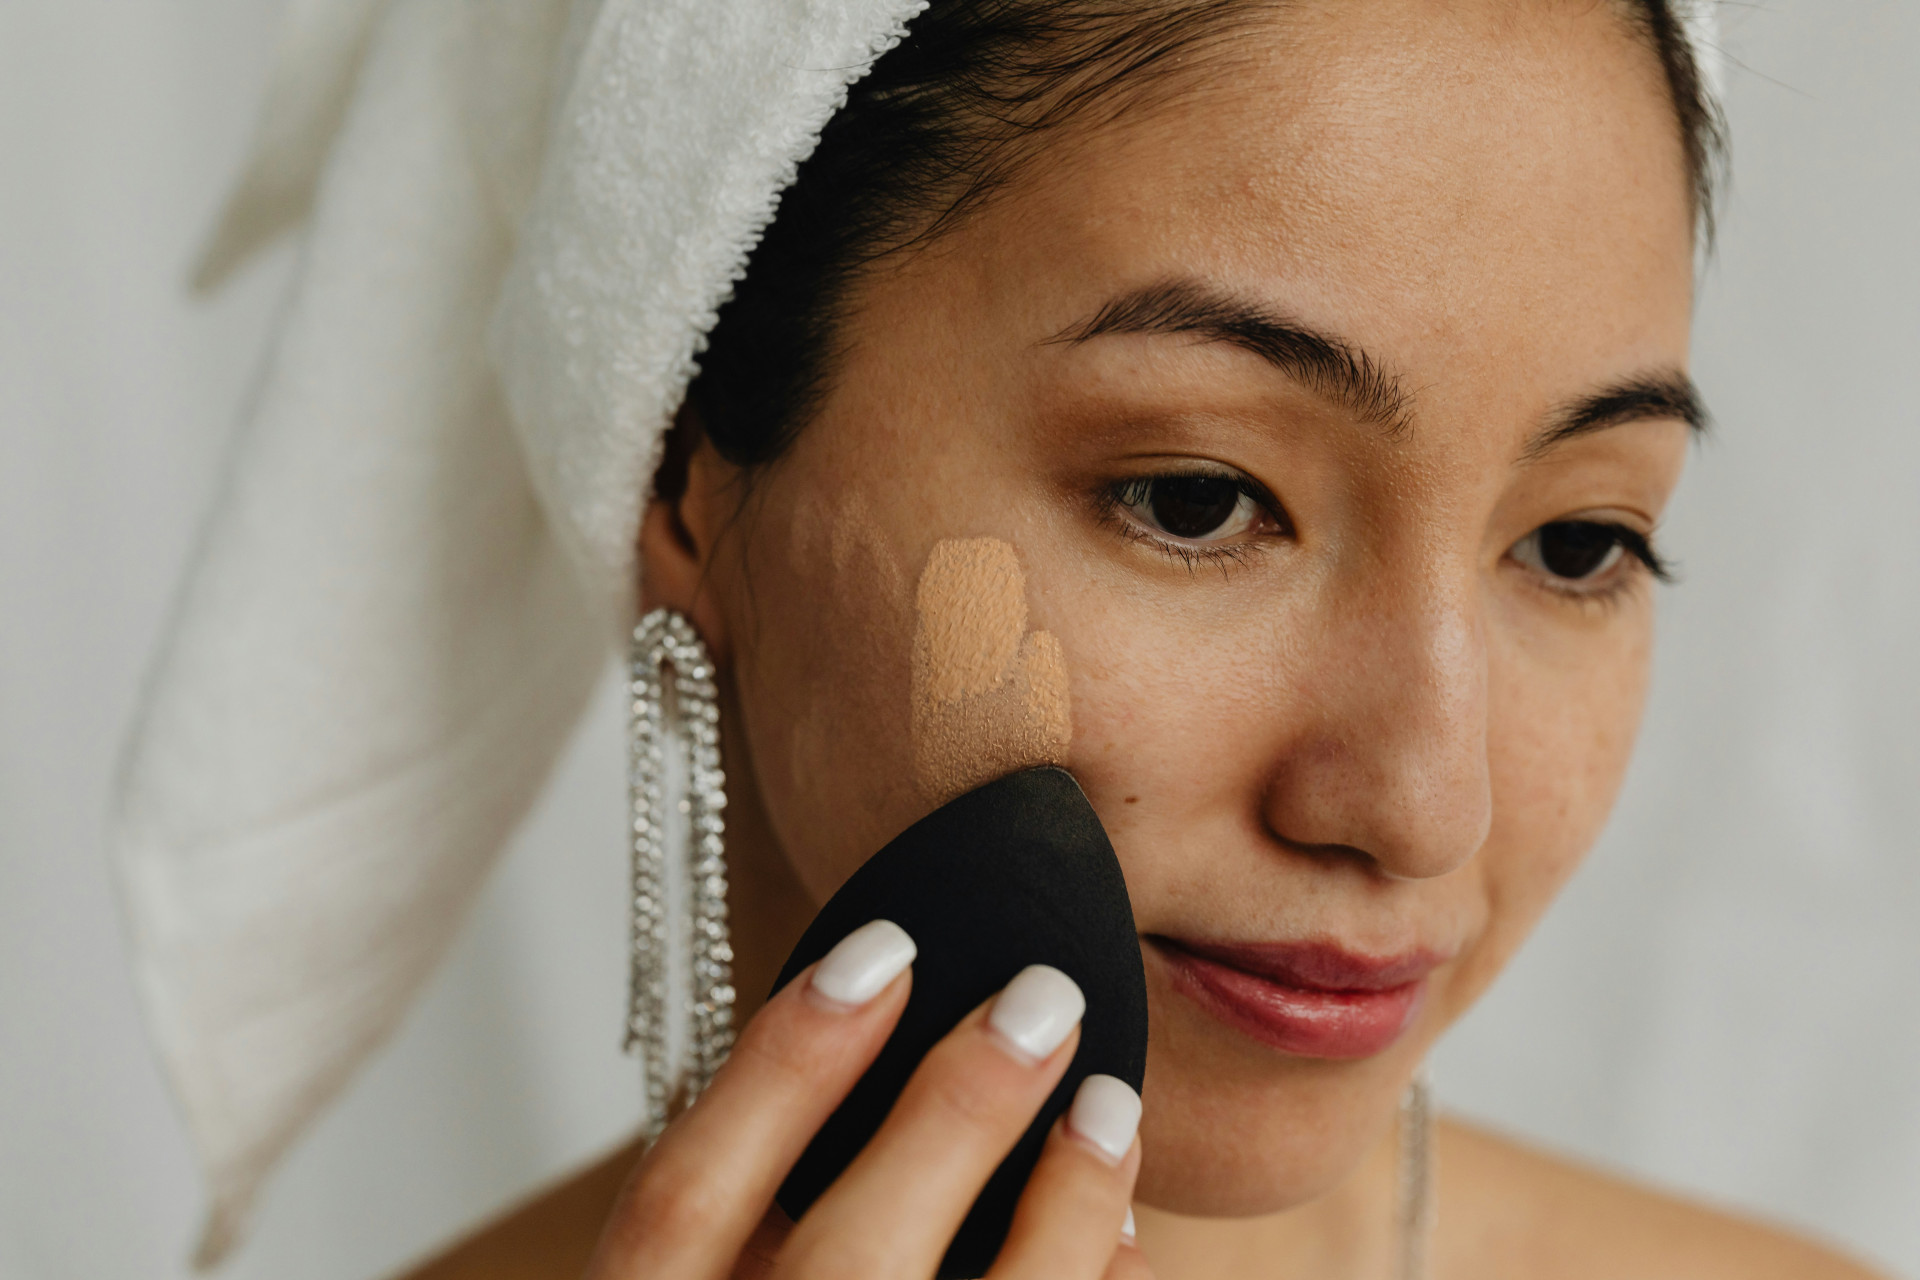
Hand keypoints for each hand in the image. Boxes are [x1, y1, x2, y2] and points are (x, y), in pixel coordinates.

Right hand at [582, 919, 1149, 1279]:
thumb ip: (736, 1230)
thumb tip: (872, 1048)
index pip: (684, 1197)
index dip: (783, 1064)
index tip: (885, 948)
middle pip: (845, 1262)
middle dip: (953, 1116)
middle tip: (1041, 1000)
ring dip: (1061, 1214)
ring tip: (1108, 1108)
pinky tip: (1116, 1245)